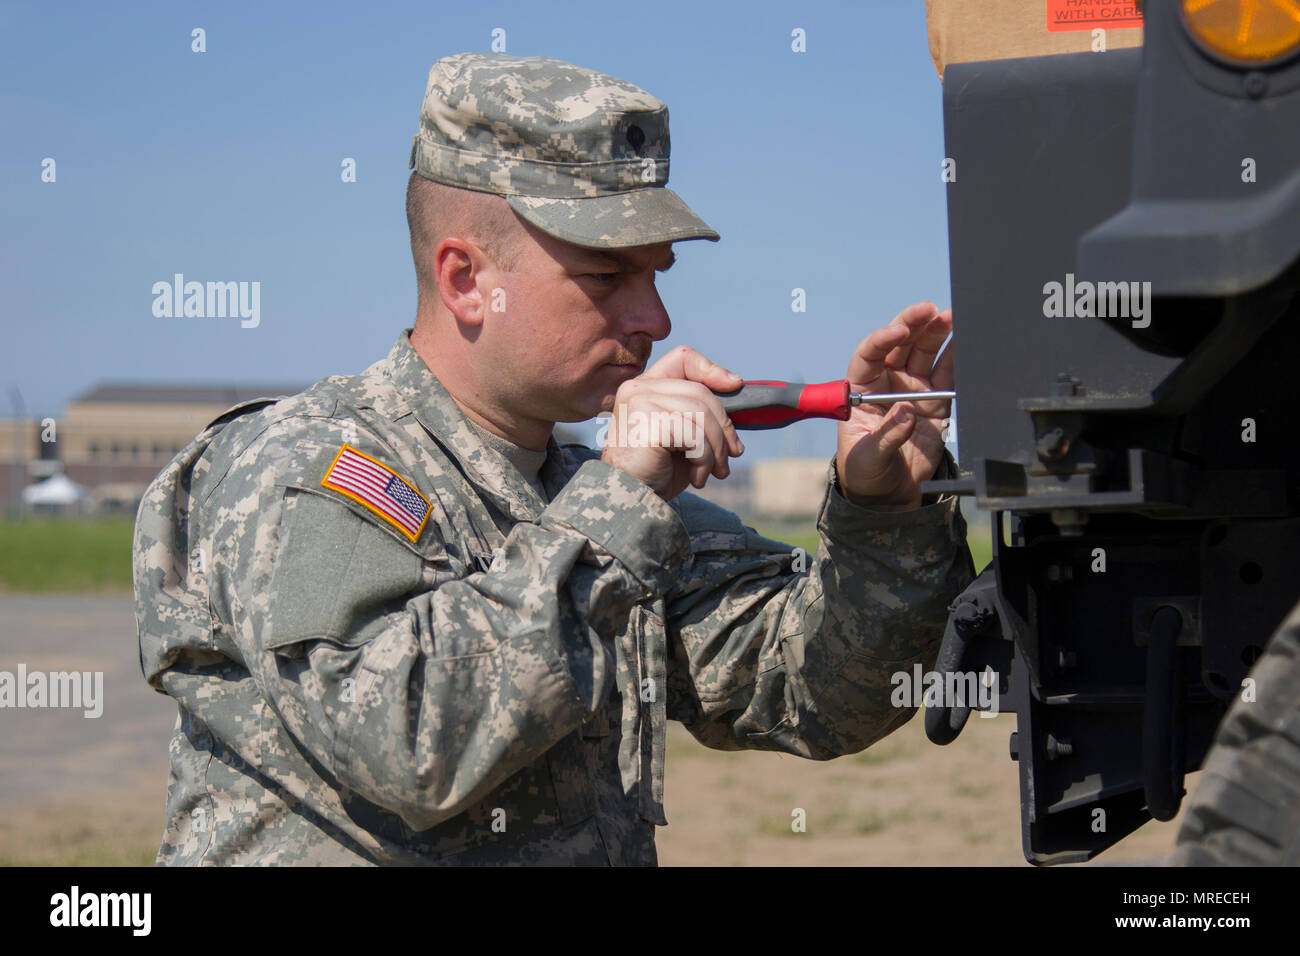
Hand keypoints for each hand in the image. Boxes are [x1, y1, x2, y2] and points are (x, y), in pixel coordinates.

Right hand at [600, 345, 745, 500]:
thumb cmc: (656, 470)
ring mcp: (639, 401)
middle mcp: (638, 388)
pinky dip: (703, 458)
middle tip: (731, 454)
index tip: (736, 385)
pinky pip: (693, 434)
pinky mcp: (647, 420)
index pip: (682, 359)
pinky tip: (697, 477)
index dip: (712, 369)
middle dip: (724, 426)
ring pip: (701, 413)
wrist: (630, 500)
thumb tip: (736, 388)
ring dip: (716, 448)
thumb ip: (699, 412)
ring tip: (715, 471)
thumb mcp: (683, 435)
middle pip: (700, 392)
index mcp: (644, 386)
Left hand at [836, 302, 953, 509]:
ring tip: (953, 316)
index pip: (868, 355)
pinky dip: (957, 357)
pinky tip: (966, 341)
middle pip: (899, 346)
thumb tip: (907, 411)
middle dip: (913, 325)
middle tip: (930, 310)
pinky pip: (947, 375)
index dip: (881, 340)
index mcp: (861, 391)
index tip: (897, 331)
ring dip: (937, 333)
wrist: (888, 496)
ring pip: (925, 354)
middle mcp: (887, 384)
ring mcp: (913, 391)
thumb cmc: (865, 474)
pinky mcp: (936, 404)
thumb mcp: (868, 457)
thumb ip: (887, 435)